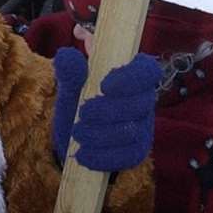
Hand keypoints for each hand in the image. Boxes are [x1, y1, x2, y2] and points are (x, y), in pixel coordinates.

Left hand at [52, 48, 159, 171]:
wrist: (75, 136)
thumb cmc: (79, 101)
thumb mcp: (72, 85)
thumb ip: (70, 70)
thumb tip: (65, 55)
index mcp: (133, 75)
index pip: (148, 70)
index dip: (130, 78)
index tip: (104, 85)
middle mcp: (145, 100)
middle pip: (139, 104)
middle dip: (107, 110)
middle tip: (82, 113)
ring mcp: (144, 127)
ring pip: (132, 132)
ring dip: (100, 134)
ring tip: (77, 133)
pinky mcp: (137, 151)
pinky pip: (127, 156)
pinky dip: (102, 156)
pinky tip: (83, 154)